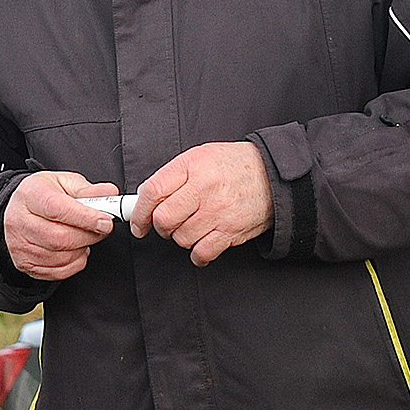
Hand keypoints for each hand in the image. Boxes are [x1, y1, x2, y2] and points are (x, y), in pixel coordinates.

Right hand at [4, 171, 119, 280]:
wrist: (20, 209)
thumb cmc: (43, 194)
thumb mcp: (65, 182)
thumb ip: (89, 190)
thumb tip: (110, 193)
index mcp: (31, 195)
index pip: (58, 209)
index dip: (85, 218)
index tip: (105, 221)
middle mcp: (20, 221)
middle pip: (59, 237)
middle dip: (89, 235)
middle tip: (102, 229)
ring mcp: (20, 245)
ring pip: (60, 257)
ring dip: (82, 249)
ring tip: (86, 237)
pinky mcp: (25, 264)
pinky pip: (57, 272)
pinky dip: (74, 263)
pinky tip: (76, 250)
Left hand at [130, 142, 273, 266]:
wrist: (271, 175)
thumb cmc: (233, 165)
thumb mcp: (200, 156)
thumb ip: (173, 175)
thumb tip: (146, 199)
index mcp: (192, 165)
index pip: (153, 191)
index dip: (139, 211)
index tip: (138, 222)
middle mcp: (203, 188)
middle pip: (164, 219)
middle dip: (161, 226)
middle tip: (168, 223)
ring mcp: (217, 211)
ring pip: (181, 238)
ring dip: (181, 237)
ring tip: (193, 225)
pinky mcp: (230, 231)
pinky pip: (201, 253)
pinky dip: (197, 253)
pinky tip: (202, 241)